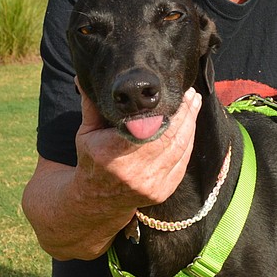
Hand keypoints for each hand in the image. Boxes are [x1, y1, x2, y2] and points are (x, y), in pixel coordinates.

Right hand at [75, 85, 202, 214]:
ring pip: (179, 148)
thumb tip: (82, 76)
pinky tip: (190, 127)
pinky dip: (188, 143)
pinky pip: (182, 163)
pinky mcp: (162, 192)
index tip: (176, 92)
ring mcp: (150, 184)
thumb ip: (91, 106)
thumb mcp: (86, 133)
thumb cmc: (92, 160)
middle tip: (191, 94)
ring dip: (190, 124)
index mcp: (113, 153)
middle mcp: (133, 171)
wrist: (97, 200)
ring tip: (194, 104)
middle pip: (168, 136)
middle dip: (184, 113)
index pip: (147, 127)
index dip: (166, 110)